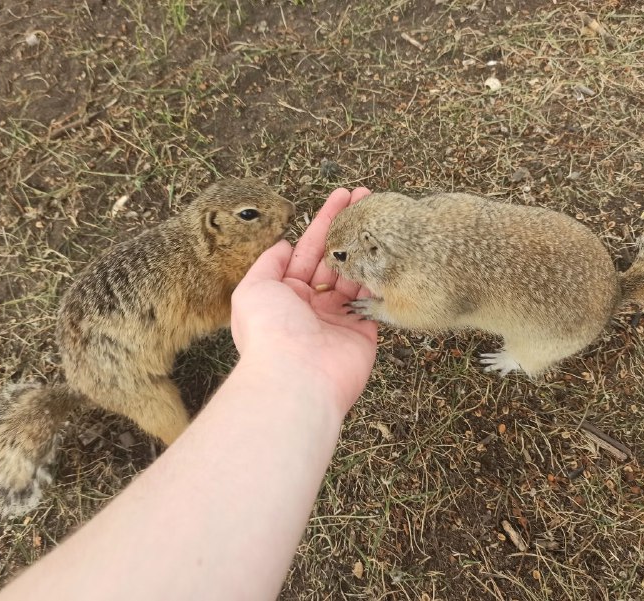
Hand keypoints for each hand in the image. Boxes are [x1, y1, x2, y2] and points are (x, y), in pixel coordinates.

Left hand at [231, 187, 376, 416]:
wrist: (296, 378)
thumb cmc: (269, 332)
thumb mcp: (252, 288)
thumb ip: (268, 263)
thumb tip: (284, 245)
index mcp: (285, 293)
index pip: (308, 248)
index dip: (324, 221)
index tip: (341, 196)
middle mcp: (312, 305)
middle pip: (334, 257)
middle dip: (349, 227)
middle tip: (367, 198)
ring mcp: (338, 318)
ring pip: (356, 274)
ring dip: (368, 245)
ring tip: (383, 215)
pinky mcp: (362, 332)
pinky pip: (374, 299)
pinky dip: (381, 277)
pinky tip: (391, 250)